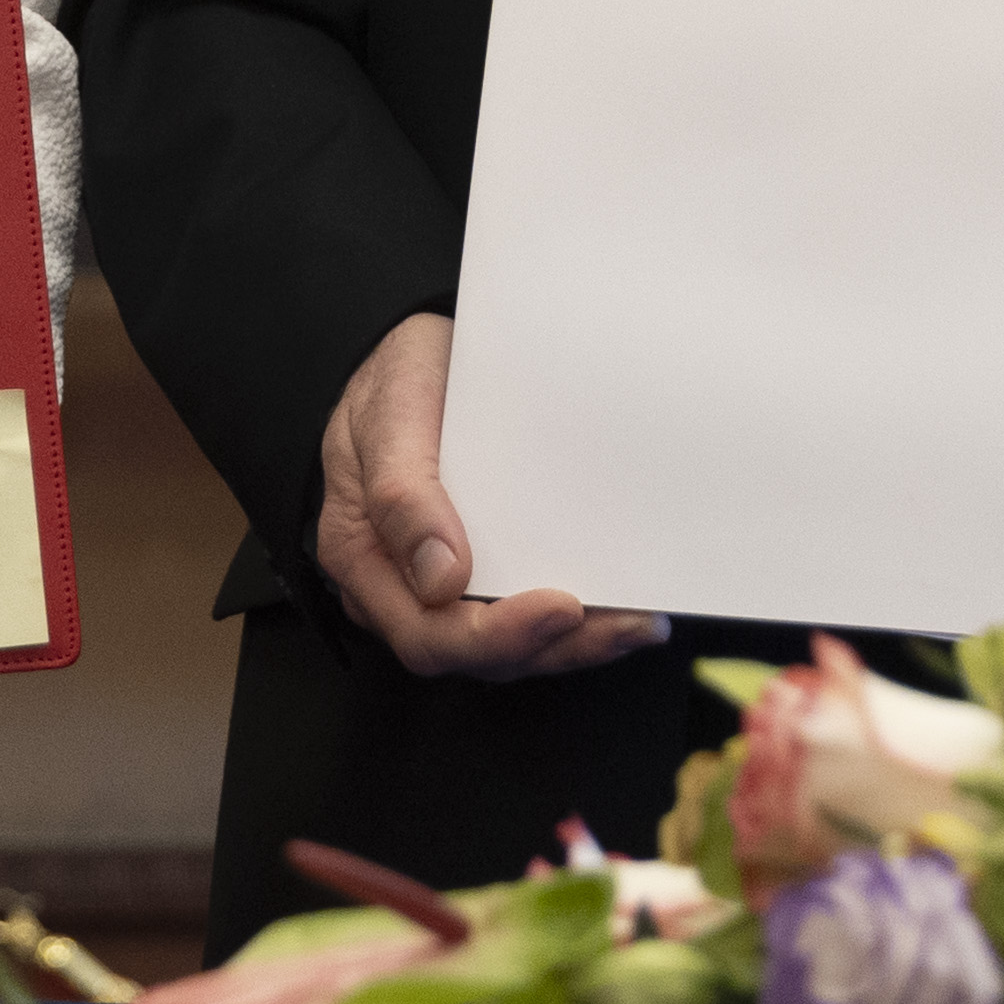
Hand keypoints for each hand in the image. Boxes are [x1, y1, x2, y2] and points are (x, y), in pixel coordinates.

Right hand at [311, 313, 670, 679]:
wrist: (410, 350)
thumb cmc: (390, 378)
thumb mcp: (388, 417)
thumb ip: (402, 497)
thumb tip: (441, 580)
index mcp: (363, 558)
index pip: (427, 635)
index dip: (498, 636)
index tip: (562, 607)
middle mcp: (399, 586)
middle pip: (477, 653)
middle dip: (556, 647)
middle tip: (629, 624)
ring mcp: (440, 583)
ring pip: (508, 644)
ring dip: (576, 642)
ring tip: (640, 622)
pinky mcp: (480, 570)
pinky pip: (521, 611)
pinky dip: (573, 619)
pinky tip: (618, 605)